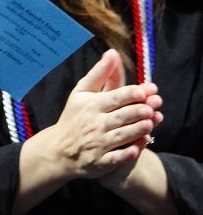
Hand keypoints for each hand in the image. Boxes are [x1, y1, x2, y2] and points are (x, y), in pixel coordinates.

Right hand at [35, 51, 160, 182]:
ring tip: (150, 123)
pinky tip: (138, 148)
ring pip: (121, 136)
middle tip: (154, 106)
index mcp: (90, 105)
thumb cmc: (74, 117)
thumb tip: (113, 52)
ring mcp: (97, 144)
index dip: (132, 93)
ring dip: (137, 130)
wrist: (59, 150)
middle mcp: (94, 124)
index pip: (115, 97)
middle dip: (139, 111)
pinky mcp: (100, 162)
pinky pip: (116, 158)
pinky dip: (127, 154)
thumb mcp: (82, 93)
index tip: (147, 90)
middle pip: (122, 116)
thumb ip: (100, 74)